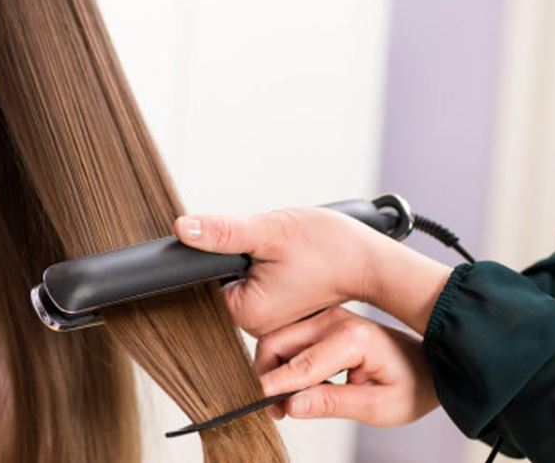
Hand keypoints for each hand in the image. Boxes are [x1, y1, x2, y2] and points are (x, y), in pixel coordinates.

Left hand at [173, 207, 452, 335]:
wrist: (371, 260)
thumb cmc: (330, 248)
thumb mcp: (270, 231)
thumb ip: (223, 232)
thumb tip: (183, 229)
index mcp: (246, 313)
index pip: (204, 281)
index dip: (217, 255)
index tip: (244, 245)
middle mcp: (255, 325)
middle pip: (221, 280)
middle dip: (238, 256)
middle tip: (272, 248)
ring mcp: (268, 320)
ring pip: (241, 279)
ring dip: (253, 259)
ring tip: (285, 254)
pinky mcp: (279, 310)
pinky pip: (257, 283)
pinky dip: (265, 266)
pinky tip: (288, 262)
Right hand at [254, 306, 437, 425]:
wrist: (430, 363)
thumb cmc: (412, 385)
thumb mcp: (380, 407)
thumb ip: (334, 404)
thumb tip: (292, 405)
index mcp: (353, 338)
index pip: (301, 364)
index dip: (273, 385)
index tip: (252, 401)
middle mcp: (334, 320)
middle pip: (278, 342)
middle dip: (267, 376)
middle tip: (275, 411)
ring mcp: (326, 317)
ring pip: (278, 338)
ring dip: (273, 368)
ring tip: (287, 401)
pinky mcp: (321, 320)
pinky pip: (288, 337)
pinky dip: (283, 360)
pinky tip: (298, 384)